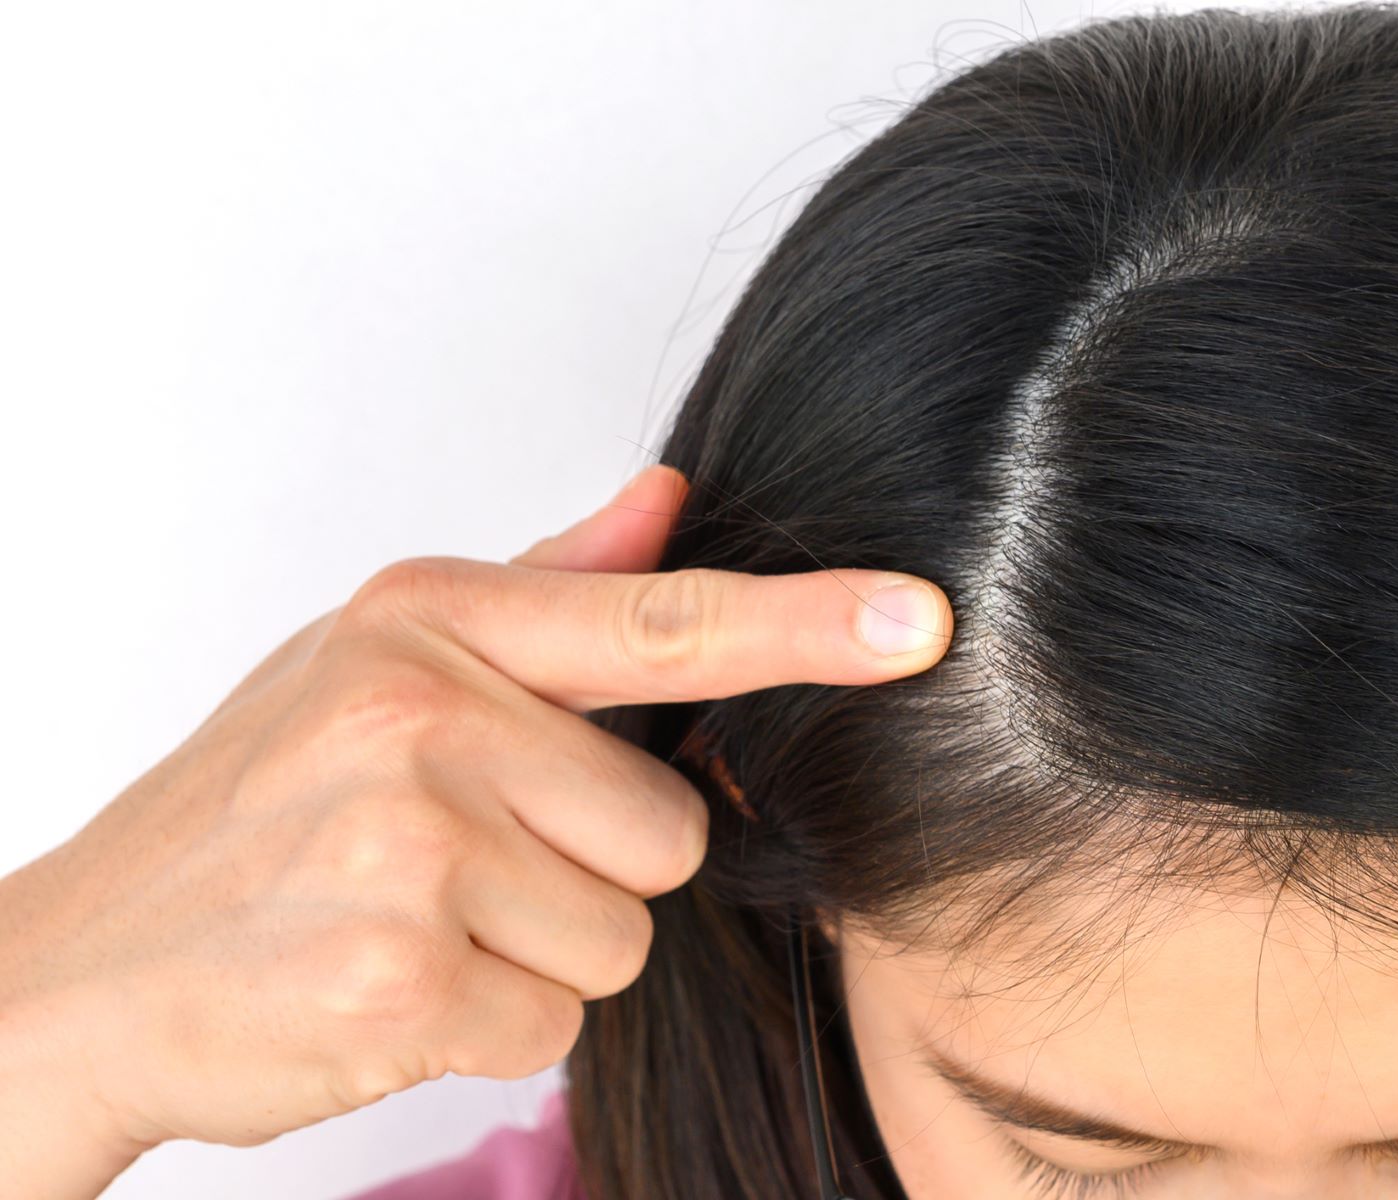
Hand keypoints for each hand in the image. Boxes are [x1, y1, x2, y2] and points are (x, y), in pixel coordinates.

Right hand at [0, 463, 951, 1197]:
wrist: (81, 971)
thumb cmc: (252, 812)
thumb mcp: (374, 665)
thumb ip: (547, 593)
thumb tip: (672, 499)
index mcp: (425, 624)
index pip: (661, 619)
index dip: (808, 624)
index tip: (923, 620)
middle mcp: (419, 717)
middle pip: (667, 828)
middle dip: (586, 869)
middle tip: (456, 866)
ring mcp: (405, 850)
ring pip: (624, 935)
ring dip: (541, 954)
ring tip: (417, 926)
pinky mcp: (397, 981)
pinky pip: (555, 1023)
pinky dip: (491, 1028)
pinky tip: (389, 992)